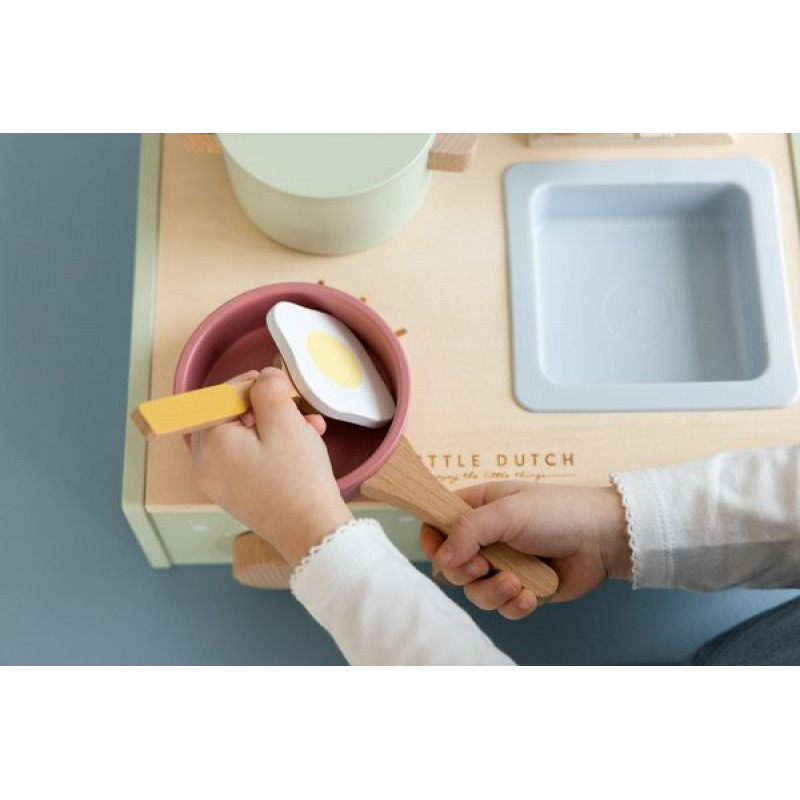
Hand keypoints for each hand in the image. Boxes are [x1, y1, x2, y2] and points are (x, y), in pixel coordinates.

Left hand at [191, 367, 352, 565]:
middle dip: (267, 408)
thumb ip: (269, 390)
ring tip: (308, 428)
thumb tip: (263, 378)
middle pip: (231, 417)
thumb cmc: (299, 481)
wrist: (313, 534)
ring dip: (276, 426)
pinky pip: (249, 458)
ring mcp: (220, 483)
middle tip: (296, 408)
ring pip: (244, 437)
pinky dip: (273, 448)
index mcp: (211, 444)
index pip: (220, 397)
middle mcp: (206, 465)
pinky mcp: (237, 494)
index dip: (251, 385)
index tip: (278, 385)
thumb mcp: (286, 423)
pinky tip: (304, 447)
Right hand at [420, 481, 629, 619]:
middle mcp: (486, 539)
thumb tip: (439, 559)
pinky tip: (533, 594)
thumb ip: (469, 531)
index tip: (440, 551)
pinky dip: (515, 605)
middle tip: (486, 565)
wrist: (603, 538)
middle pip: (452, 567)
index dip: (433, 541)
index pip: (437, 525)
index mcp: (478, 509)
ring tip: (517, 583)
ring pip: (476, 593)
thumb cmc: (556, 512)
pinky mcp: (523, 590)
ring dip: (493, 592)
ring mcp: (504, 566)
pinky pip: (503, 608)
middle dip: (467, 572)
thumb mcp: (508, 512)